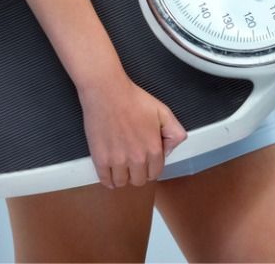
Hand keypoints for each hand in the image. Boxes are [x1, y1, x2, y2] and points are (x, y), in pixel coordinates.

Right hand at [78, 71, 186, 188]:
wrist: (107, 91)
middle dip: (138, 173)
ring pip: (122, 183)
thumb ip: (174, 132)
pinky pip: (105, 180)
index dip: (151, 167)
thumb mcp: (162, 111)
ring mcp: (117, 160)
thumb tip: (170, 149)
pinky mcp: (100, 158)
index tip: (146, 161)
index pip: (155, 173)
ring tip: (121, 165)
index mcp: (153, 148)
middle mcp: (136, 158)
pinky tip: (110, 173)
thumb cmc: (132, 99)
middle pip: (139, 181)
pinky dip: (108, 180)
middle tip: (133, 162)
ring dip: (123, 177)